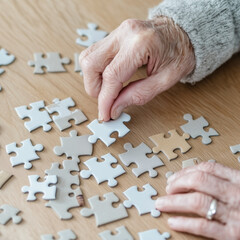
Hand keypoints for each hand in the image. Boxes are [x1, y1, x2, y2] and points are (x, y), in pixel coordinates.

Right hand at [79, 17, 194, 120]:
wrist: (183, 33)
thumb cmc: (180, 54)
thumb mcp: (166, 80)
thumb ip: (138, 95)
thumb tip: (114, 108)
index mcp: (140, 44)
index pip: (111, 76)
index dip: (105, 99)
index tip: (105, 114)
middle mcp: (124, 33)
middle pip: (91, 63)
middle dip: (94, 88)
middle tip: (107, 100)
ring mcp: (117, 32)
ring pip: (88, 57)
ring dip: (94, 80)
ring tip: (109, 90)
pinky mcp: (115, 35)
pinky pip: (95, 54)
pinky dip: (98, 71)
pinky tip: (110, 79)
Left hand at [156, 162, 239, 239]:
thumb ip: (228, 178)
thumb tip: (200, 173)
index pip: (207, 169)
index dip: (186, 171)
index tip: (175, 177)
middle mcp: (236, 195)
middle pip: (199, 181)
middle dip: (178, 183)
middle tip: (168, 188)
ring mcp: (235, 215)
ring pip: (197, 202)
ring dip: (175, 202)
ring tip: (162, 203)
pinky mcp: (233, 236)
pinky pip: (205, 226)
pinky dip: (186, 223)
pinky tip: (174, 222)